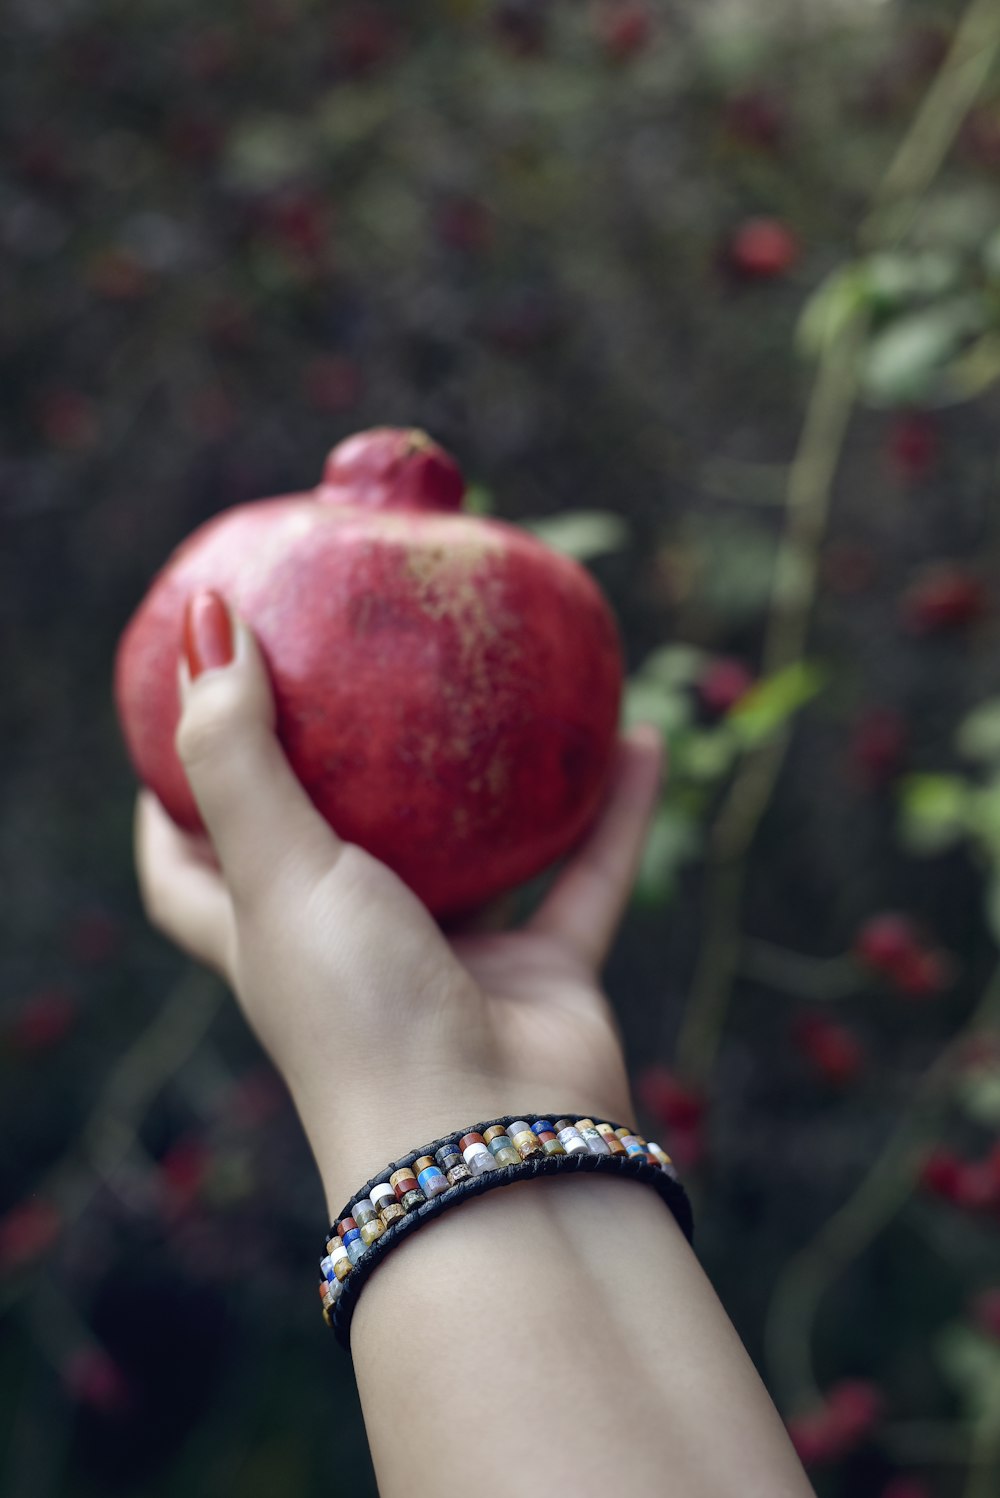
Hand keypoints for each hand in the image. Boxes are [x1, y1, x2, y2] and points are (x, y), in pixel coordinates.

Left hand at [134, 593, 662, 1214]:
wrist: (488, 1148)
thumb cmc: (359, 1014)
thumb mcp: (276, 873)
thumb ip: (233, 754)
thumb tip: (203, 620)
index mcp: (268, 936)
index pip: (190, 876)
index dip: (171, 806)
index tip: (183, 720)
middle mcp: (354, 948)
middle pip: (331, 850)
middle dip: (340, 771)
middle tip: (355, 669)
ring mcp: (452, 961)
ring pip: (479, 852)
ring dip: (496, 782)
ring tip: (510, 685)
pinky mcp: (541, 974)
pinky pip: (584, 873)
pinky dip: (613, 814)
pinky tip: (635, 737)